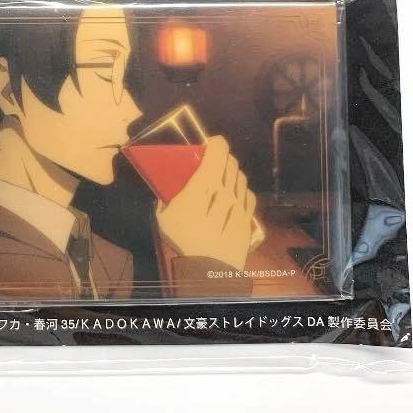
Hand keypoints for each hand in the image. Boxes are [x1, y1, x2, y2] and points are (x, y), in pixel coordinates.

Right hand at [154, 135, 258, 271]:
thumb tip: (169, 186)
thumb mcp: (164, 214)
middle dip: (221, 158)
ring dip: (231, 173)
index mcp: (203, 184)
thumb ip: (168, 195)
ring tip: (221, 181)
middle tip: (211, 163)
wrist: (209, 269)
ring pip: (240, 177)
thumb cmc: (182, 239)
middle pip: (231, 162)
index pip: (218, 152)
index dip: (215, 144)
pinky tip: (233, 197)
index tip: (207, 144)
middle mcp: (226, 189)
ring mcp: (240, 204)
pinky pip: (248, 195)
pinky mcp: (248, 217)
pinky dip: (241, 191)